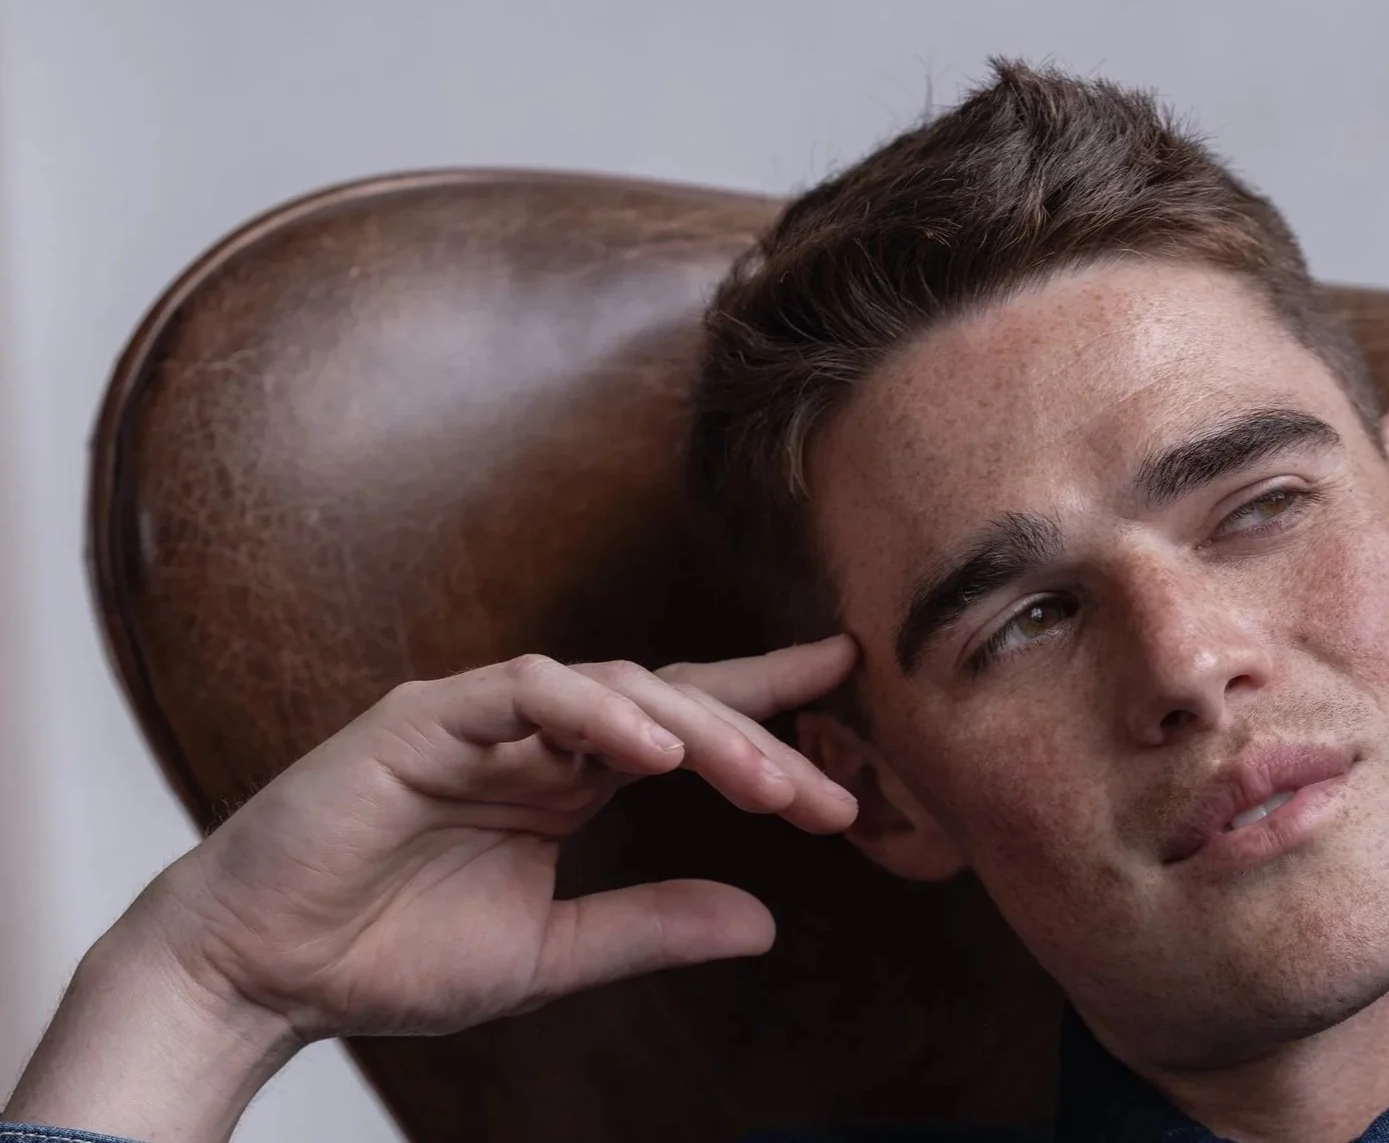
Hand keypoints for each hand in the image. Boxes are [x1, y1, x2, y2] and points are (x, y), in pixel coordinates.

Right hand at [5, 638, 857, 1140]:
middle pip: (672, 702)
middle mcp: (535, 734)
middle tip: (828, 793)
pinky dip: (597, 715)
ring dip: (699, 731)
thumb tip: (767, 924)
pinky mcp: (426, 719)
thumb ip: (652, 927)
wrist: (263, 976)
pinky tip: (656, 753)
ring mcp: (482, 718)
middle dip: (758, 739)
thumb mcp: (552, 953)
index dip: (767, 703)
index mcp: (568, 777)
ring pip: (616, 686)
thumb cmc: (390, 959)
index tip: (851, 694)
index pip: (685, 720)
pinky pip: (528, 693)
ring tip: (767, 784)